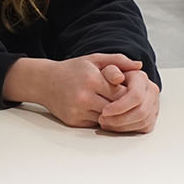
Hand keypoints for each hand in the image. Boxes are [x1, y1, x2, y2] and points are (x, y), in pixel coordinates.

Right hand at [3, 54, 142, 127]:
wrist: (44, 82)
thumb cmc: (72, 70)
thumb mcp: (93, 59)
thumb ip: (118, 61)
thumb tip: (139, 66)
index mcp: (91, 79)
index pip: (121, 92)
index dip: (128, 92)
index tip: (130, 89)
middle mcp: (84, 96)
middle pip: (116, 107)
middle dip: (123, 105)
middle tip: (127, 101)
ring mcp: (78, 111)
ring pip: (108, 118)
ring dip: (113, 114)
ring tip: (113, 105)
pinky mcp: (74, 122)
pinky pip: (96, 124)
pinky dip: (101, 119)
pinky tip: (100, 111)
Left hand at [98, 69, 159, 132]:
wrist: (117, 81)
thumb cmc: (109, 76)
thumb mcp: (106, 69)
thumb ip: (111, 72)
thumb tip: (118, 78)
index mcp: (141, 78)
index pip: (136, 95)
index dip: (120, 106)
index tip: (104, 111)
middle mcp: (151, 91)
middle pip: (141, 111)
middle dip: (120, 119)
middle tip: (102, 120)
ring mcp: (154, 104)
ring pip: (143, 122)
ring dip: (122, 126)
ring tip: (105, 123)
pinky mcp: (152, 116)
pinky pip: (143, 127)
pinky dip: (127, 129)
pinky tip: (113, 126)